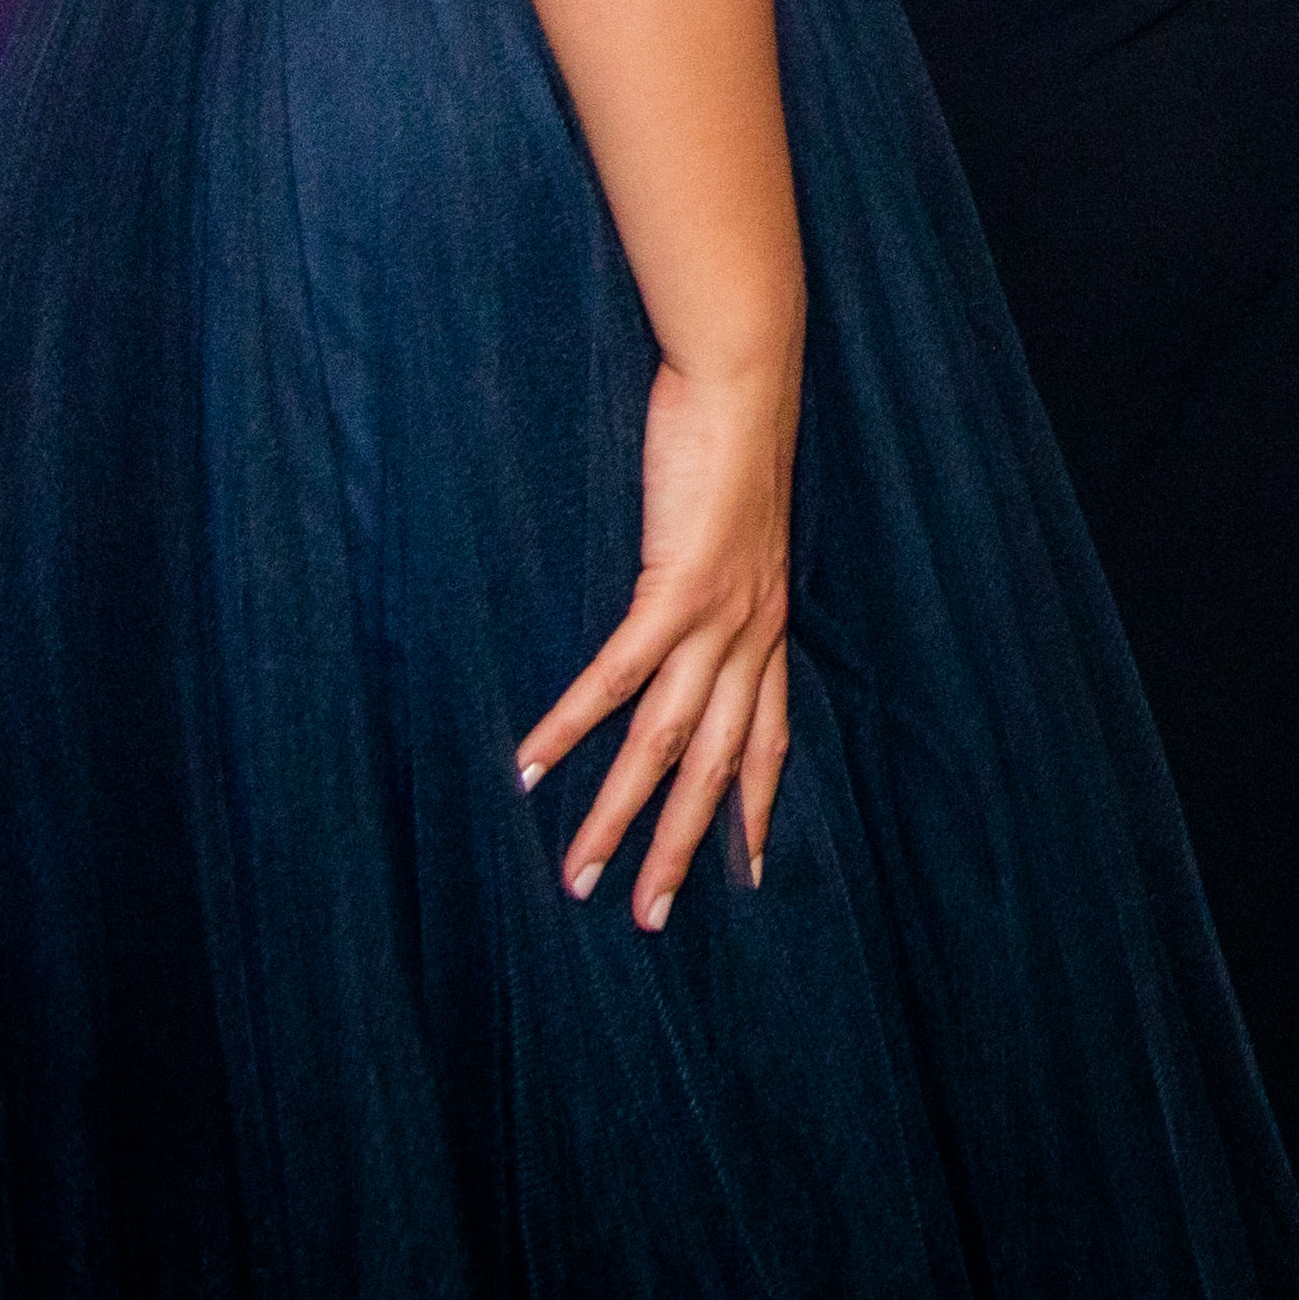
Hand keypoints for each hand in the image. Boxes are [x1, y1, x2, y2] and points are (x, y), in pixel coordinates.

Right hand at [516, 350, 798, 930]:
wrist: (745, 380)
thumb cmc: (732, 442)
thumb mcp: (737, 527)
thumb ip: (720, 575)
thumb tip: (692, 594)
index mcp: (769, 627)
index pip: (767, 741)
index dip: (755, 809)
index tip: (747, 873)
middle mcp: (752, 637)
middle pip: (714, 768)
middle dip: (681, 848)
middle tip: (648, 919)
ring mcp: (717, 619)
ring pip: (664, 743)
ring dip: (618, 815)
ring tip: (579, 873)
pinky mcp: (673, 589)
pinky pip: (616, 677)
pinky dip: (571, 726)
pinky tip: (529, 766)